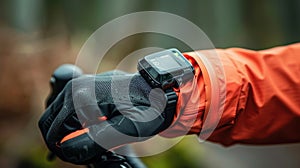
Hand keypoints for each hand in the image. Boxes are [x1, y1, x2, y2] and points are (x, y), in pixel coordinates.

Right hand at [38, 71, 174, 164]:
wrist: (159, 90)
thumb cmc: (147, 110)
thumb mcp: (125, 131)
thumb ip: (94, 142)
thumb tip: (66, 150)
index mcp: (82, 97)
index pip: (55, 133)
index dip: (63, 151)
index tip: (81, 157)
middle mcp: (76, 87)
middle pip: (48, 122)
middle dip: (59, 141)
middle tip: (80, 152)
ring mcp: (80, 83)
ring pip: (55, 114)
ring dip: (63, 131)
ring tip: (85, 142)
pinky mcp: (85, 85)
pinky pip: (65, 107)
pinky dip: (69, 121)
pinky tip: (88, 128)